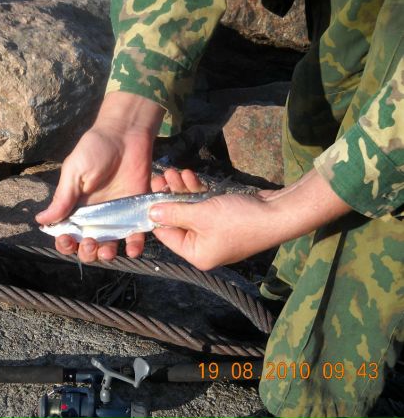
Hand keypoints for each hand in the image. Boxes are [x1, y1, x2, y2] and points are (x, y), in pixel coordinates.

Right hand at [36, 92, 164, 261]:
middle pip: (87, 246)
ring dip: (106, 255)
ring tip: (107, 250)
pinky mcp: (137, 212)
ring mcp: (117, 216)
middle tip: (90, 242)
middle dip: (86, 252)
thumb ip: (62, 198)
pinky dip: (134, 246)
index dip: (65, 243)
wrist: (126, 135)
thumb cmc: (95, 149)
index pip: (67, 234)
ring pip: (109, 246)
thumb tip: (41, 221)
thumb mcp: (75, 172)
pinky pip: (136, 236)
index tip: (67, 240)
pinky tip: (131, 249)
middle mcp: (96, 217)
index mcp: (76, 208)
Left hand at [149, 168, 350, 270]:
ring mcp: (215, 233)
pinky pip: (204, 206)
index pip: (166, 235)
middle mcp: (204, 247)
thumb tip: (151, 214)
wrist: (278, 213)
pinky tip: (189, 175)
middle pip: (177, 220)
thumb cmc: (239, 219)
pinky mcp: (224, 218)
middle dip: (169, 196)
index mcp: (197, 254)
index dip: (156, 214)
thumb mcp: (201, 215)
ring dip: (181, 190)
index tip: (147, 193)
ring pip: (190, 209)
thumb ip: (173, 214)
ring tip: (174, 171)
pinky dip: (197, 191)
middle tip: (160, 176)